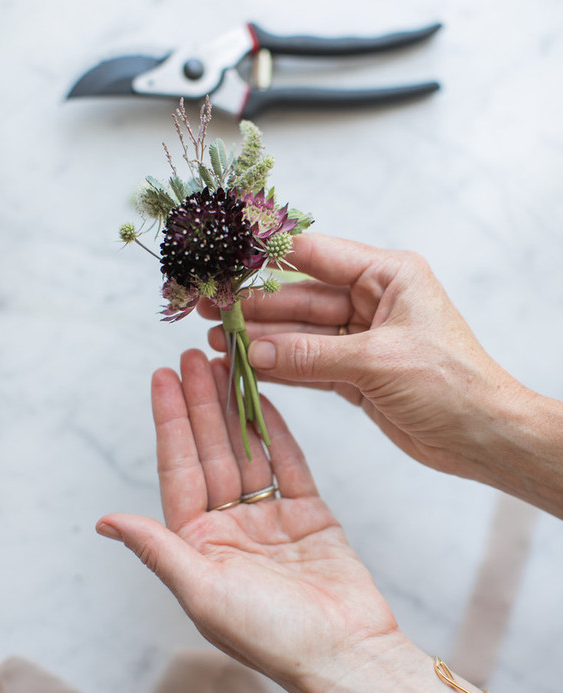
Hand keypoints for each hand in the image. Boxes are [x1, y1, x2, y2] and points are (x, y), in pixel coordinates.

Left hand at [96, 350, 397, 692]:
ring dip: (235, 409)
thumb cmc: (271, 636)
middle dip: (200, 403)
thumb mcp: (203, 593)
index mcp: (198, 544)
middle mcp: (230, 527)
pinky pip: (289, 463)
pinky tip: (263, 398)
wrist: (346, 654)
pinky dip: (277, 431)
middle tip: (193, 355)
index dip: (170, 422)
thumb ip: (158, 548)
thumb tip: (104, 520)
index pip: (179, 470)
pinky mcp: (309, 515)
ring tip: (226, 364)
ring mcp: (270, 518)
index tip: (162, 378)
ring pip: (247, 451)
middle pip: (211, 452)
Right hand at [200, 234, 524, 480]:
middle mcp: (372, 301)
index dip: (269, 257)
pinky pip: (308, 364)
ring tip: (216, 339)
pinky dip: (279, 367)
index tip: (227, 259)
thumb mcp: (376, 362)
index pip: (317, 256)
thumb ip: (310, 356)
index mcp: (387, 276)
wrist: (481, 436)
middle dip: (256, 306)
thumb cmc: (450, 384)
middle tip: (210, 308)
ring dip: (261, 338)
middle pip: (301, 297)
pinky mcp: (356, 374)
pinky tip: (246, 364)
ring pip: (300, 334)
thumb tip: (253, 350)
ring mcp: (361, 339)